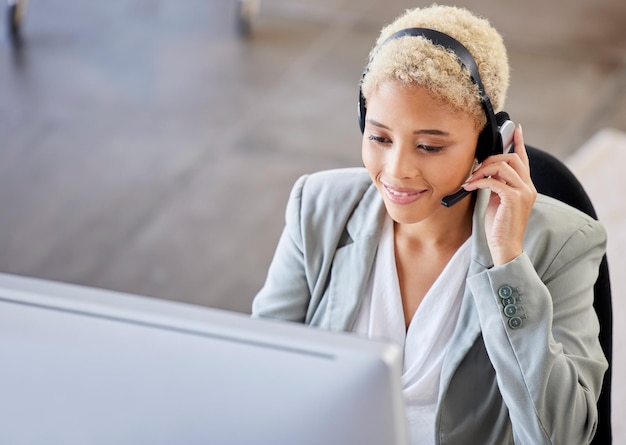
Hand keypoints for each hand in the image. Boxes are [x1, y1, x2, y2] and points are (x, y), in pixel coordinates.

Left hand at [462, 125, 536, 265]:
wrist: (505, 246)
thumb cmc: (499, 226)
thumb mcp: (498, 201)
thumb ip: (497, 185)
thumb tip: (486, 172)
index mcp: (526, 187)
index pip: (524, 160)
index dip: (519, 143)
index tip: (516, 130)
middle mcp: (528, 187)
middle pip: (512, 158)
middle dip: (490, 159)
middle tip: (475, 170)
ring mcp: (523, 192)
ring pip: (503, 166)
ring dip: (482, 170)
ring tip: (470, 180)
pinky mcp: (514, 198)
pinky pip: (493, 181)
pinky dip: (478, 181)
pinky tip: (469, 187)